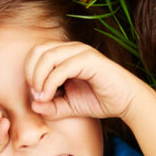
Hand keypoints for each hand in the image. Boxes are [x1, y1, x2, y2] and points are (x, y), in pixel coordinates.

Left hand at [24, 41, 144, 121]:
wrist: (127, 102)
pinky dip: (50, 82)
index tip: (34, 95)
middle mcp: (72, 49)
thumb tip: (33, 105)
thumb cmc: (99, 101)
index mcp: (65, 54)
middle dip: (30, 73)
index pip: (36, 53)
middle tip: (35, 94)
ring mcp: (81, 52)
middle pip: (38, 50)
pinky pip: (62, 67)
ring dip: (38, 78)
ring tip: (42, 96)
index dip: (28, 72)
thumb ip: (50, 106)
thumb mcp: (68, 106)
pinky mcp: (90, 60)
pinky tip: (49, 96)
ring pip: (48, 56)